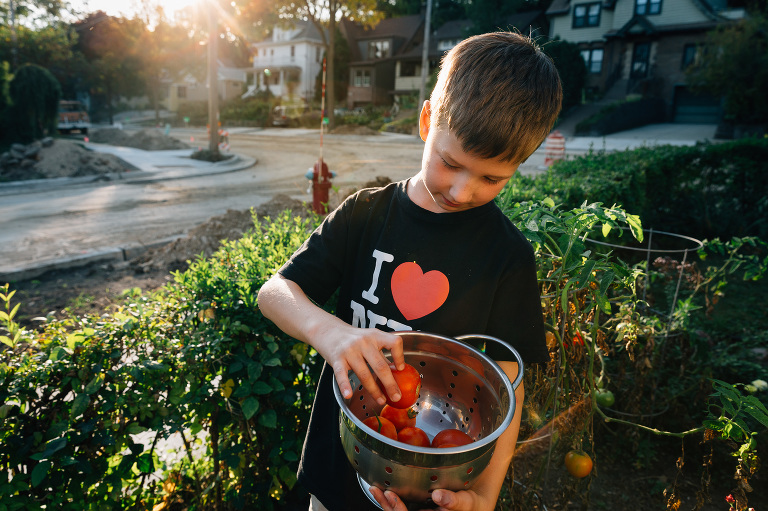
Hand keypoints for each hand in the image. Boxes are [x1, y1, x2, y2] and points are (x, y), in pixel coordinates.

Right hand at [314, 324, 404, 405]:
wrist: (329, 331)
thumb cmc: (353, 338)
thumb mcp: (370, 339)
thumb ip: (381, 353)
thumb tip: (396, 370)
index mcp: (375, 336)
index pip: (394, 343)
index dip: (400, 356)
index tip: (401, 369)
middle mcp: (364, 342)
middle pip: (380, 365)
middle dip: (390, 384)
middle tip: (396, 396)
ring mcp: (350, 351)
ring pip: (364, 374)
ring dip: (374, 390)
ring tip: (381, 400)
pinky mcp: (337, 359)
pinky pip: (341, 375)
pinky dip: (345, 386)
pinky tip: (348, 394)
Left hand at [368, 487, 485, 510]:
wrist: (473, 505)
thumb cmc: (471, 505)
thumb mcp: (466, 502)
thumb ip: (454, 501)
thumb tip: (439, 496)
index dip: (398, 509)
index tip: (391, 494)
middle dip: (387, 506)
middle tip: (377, 490)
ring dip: (385, 503)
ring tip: (375, 489)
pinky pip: (401, 508)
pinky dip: (390, 501)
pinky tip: (382, 491)